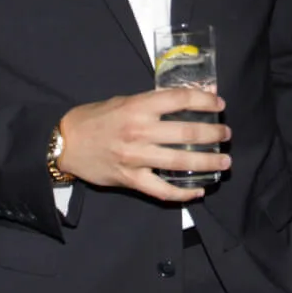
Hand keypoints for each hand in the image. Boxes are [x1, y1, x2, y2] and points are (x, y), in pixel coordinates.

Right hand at [57, 87, 230, 201]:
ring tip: (224, 162)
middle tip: (226, 134)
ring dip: (208, 162)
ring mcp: (136, 158)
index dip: (204, 101)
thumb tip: (188, 99)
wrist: (66, 142)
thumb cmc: (96, 118)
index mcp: (138, 107)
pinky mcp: (130, 179)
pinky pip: (162, 190)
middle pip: (187, 134)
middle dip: (213, 134)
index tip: (219, 104)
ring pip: (180, 163)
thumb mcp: (125, 101)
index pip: (180, 100)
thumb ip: (154, 102)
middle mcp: (139, 131)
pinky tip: (199, 190)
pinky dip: (183, 193)